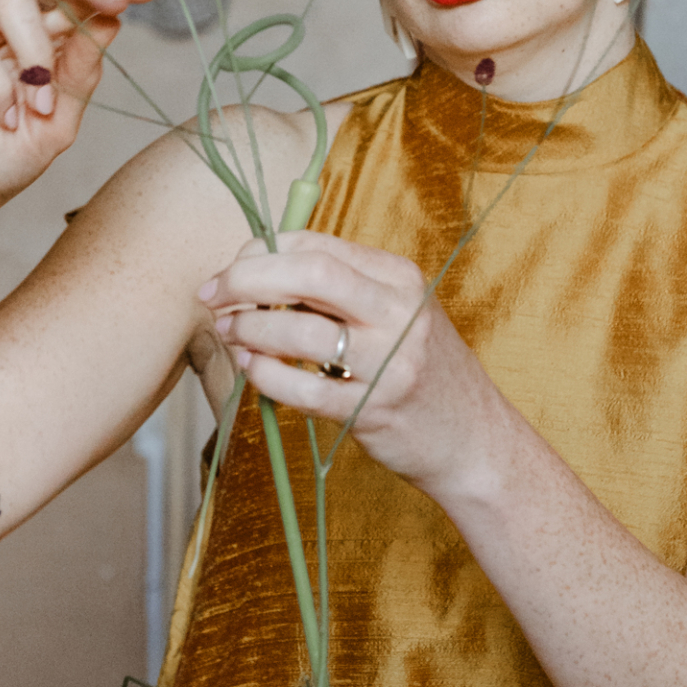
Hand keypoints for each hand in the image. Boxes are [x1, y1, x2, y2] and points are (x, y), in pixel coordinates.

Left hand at [197, 232, 505, 496]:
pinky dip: (266, 376)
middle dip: (246, 280)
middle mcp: (399, 312)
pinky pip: (302, 389)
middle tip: (211, 295)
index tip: (230, 270)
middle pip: (308, 275)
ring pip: (300, 331)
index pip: (316, 246)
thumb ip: (340, 290)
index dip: (261, 252)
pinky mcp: (374, 411)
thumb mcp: (396, 314)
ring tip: (231, 334)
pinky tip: (253, 369)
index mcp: (399, 278)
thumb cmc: (421, 372)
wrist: (475, 441)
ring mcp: (390, 362)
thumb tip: (259, 270)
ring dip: (249, 330)